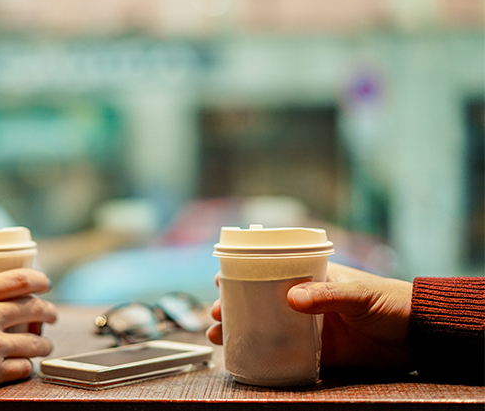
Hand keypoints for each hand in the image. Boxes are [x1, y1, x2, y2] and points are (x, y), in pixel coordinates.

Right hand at [206, 262, 412, 369]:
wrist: (417, 337)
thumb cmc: (391, 302)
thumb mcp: (359, 294)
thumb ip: (327, 295)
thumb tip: (292, 298)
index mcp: (312, 279)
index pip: (272, 271)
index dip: (244, 274)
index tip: (221, 279)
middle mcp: (306, 303)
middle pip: (262, 302)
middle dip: (235, 307)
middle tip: (214, 314)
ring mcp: (311, 329)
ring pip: (269, 329)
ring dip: (244, 332)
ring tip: (220, 336)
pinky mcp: (320, 354)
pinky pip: (287, 356)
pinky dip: (267, 358)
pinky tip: (249, 360)